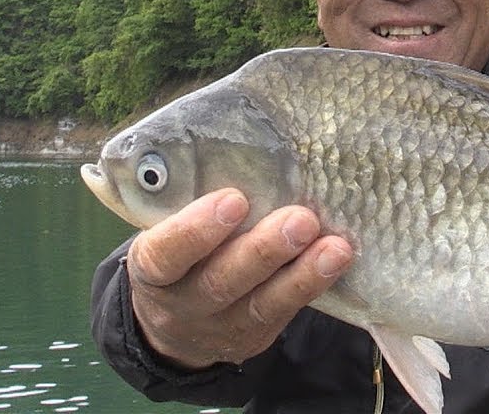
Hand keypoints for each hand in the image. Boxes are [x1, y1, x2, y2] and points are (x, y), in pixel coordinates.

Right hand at [126, 188, 353, 369]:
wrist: (177, 324)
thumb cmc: (182, 253)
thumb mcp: (168, 230)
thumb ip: (191, 201)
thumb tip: (245, 149)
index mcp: (152, 269)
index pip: (164, 254)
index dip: (196, 230)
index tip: (234, 199)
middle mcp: (182, 304)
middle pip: (220, 282)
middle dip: (264, 250)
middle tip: (301, 219)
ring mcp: (219, 327)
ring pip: (261, 305)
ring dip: (302, 275)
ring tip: (335, 248)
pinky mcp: (254, 338)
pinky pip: (285, 314)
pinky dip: (313, 286)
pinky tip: (336, 261)